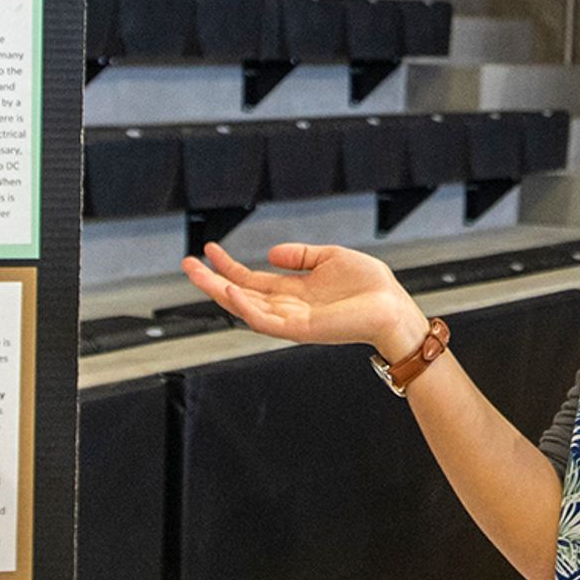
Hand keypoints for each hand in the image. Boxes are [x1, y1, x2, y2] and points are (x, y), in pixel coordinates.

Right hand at [180, 240, 429, 360]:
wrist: (393, 308)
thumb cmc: (371, 287)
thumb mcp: (331, 258)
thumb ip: (300, 256)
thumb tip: (271, 252)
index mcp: (293, 291)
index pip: (251, 280)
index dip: (228, 266)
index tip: (208, 250)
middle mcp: (286, 307)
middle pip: (239, 294)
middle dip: (211, 280)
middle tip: (186, 264)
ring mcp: (290, 320)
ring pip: (244, 308)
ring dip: (219, 291)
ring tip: (196, 275)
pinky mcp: (300, 330)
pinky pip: (265, 321)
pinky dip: (246, 308)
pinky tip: (231, 292)